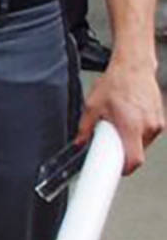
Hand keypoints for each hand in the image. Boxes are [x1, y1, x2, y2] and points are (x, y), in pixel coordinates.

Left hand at [77, 59, 163, 174]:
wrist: (134, 67)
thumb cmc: (116, 82)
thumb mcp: (92, 106)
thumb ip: (85, 128)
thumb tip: (80, 142)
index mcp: (131, 126)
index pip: (133, 160)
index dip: (122, 170)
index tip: (114, 172)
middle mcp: (148, 127)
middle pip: (136, 153)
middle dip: (121, 150)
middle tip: (110, 139)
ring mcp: (157, 124)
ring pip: (142, 144)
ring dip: (129, 140)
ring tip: (119, 121)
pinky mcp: (160, 120)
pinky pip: (147, 134)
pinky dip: (137, 132)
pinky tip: (129, 117)